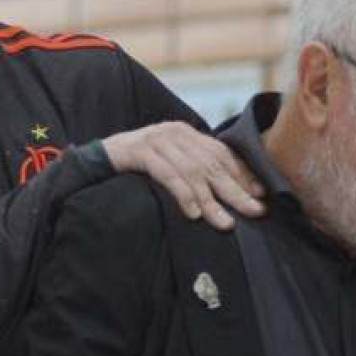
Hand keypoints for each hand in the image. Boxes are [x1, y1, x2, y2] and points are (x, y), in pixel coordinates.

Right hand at [102, 123, 265, 229]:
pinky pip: (167, 175)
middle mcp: (175, 133)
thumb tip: (228, 193)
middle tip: (254, 212)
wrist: (96, 157)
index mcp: (185, 133)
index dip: (242, 175)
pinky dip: (182, 195)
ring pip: (192, 173)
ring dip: (210, 201)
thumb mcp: (169, 162)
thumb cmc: (136, 165)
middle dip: (235, 191)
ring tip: (224, 223)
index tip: (260, 196)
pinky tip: (193, 214)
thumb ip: (193, 170)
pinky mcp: (140, 152)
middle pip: (211, 165)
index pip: (220, 154)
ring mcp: (157, 140)